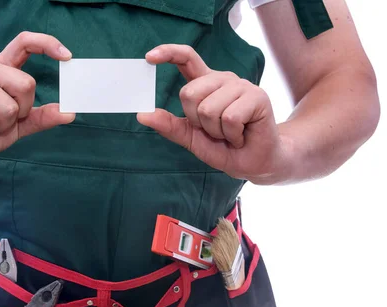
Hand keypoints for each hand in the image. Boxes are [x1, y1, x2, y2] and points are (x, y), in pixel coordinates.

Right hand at [0, 32, 75, 170]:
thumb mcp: (19, 125)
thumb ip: (41, 117)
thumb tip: (69, 113)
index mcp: (2, 69)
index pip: (24, 43)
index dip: (47, 44)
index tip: (67, 57)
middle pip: (26, 84)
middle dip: (20, 111)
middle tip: (2, 120)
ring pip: (8, 107)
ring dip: (0, 126)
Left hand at [137, 45, 289, 183]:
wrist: (251, 162)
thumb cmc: (222, 147)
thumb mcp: (190, 138)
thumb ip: (168, 125)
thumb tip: (142, 115)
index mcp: (205, 84)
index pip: (186, 58)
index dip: (168, 53)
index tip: (149, 58)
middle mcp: (222, 80)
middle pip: (189, 93)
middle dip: (196, 120)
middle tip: (214, 130)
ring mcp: (241, 85)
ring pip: (209, 108)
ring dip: (216, 131)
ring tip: (229, 133)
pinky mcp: (257, 96)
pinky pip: (229, 118)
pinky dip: (231, 135)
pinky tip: (241, 135)